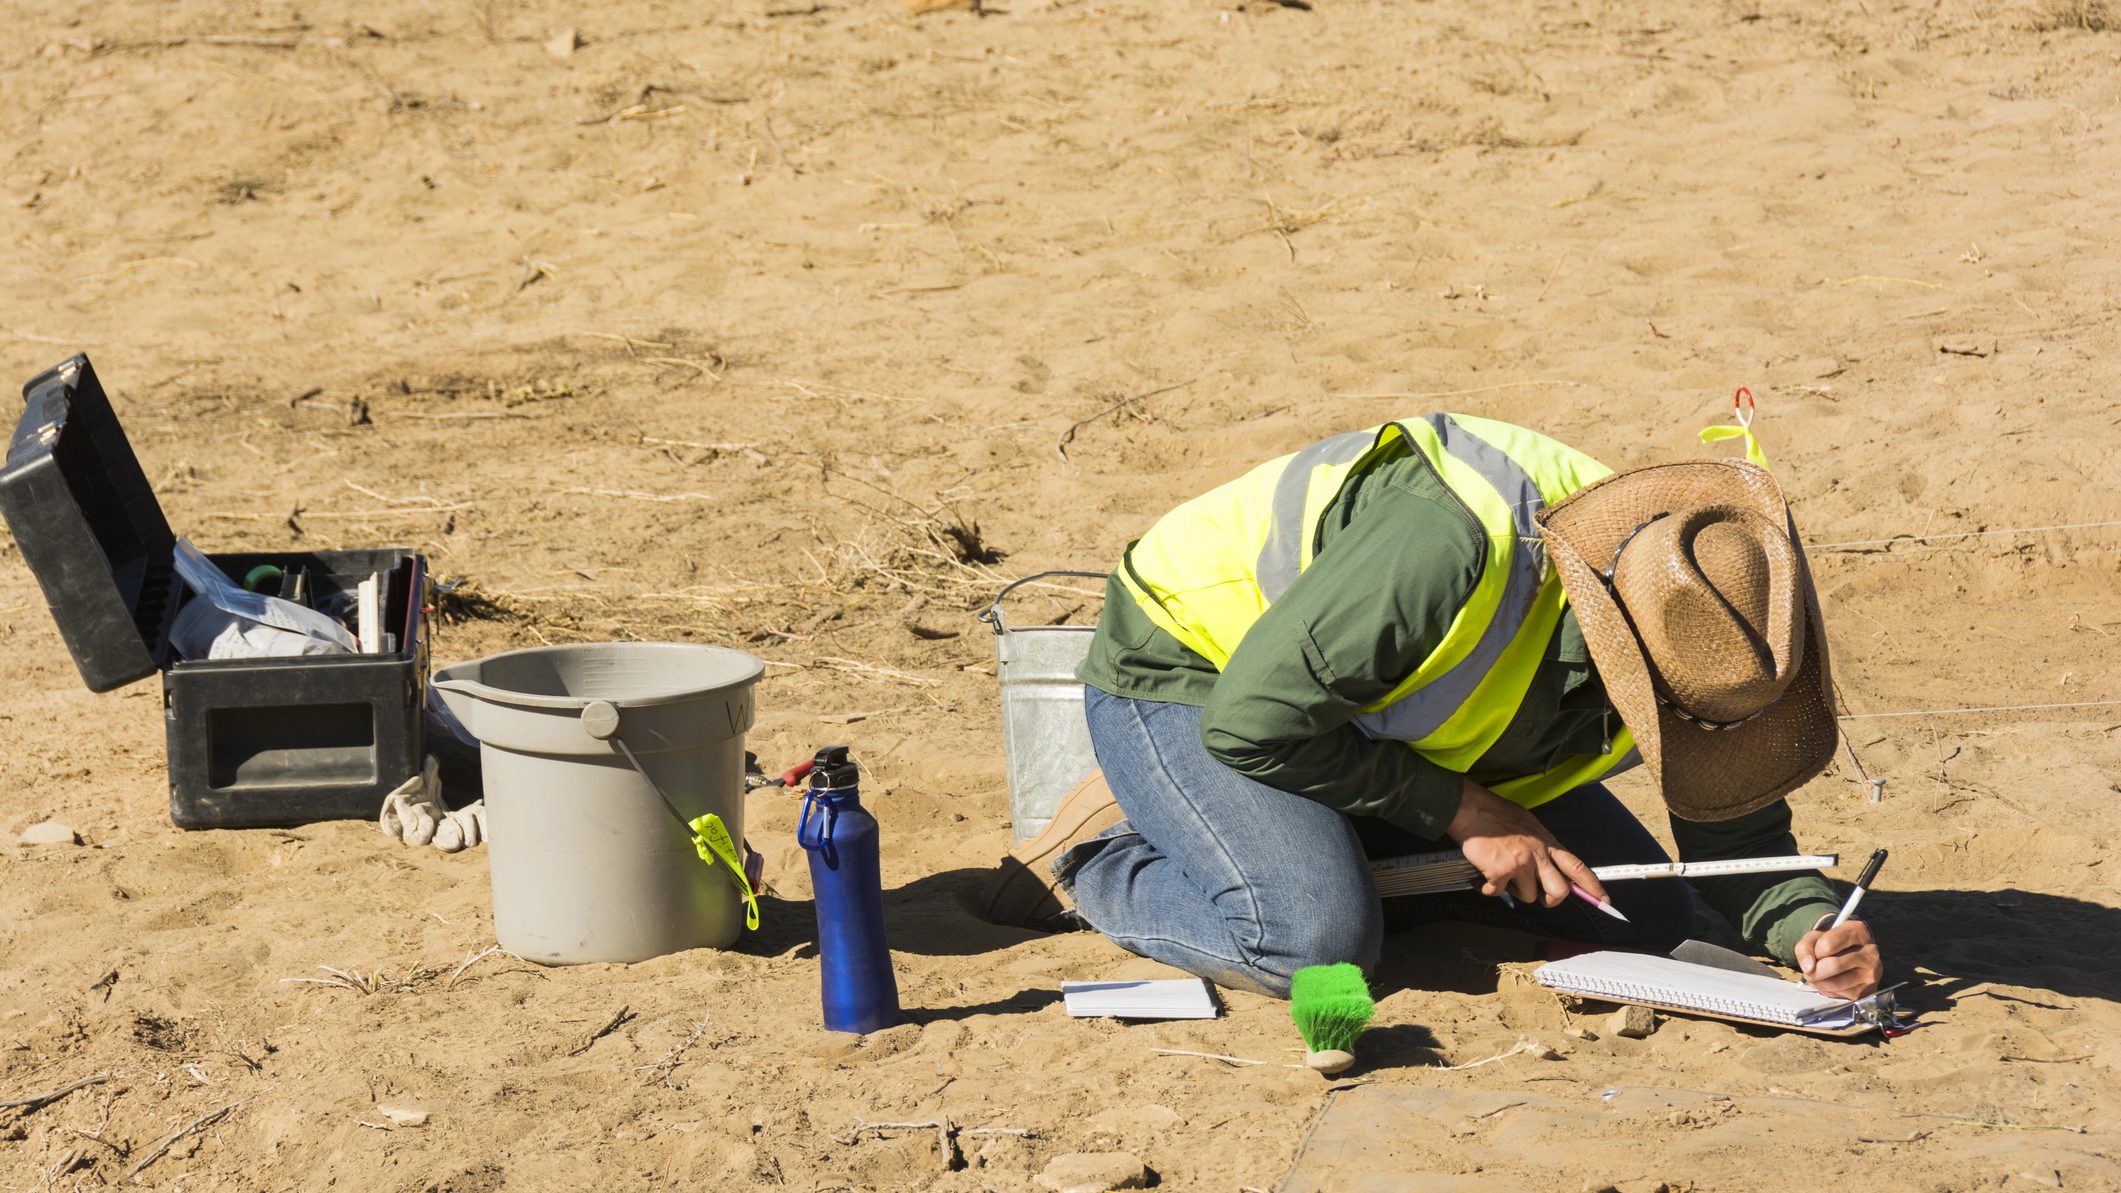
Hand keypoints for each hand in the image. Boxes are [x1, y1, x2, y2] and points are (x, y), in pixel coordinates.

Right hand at [1445, 779, 1609, 908]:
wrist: (1471, 809)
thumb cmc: (1496, 814)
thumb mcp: (1530, 825)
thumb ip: (1541, 847)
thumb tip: (1546, 868)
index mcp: (1547, 842)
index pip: (1577, 867)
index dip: (1592, 886)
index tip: (1604, 901)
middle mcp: (1537, 854)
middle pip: (1559, 891)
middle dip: (1551, 900)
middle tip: (1539, 896)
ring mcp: (1520, 864)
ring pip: (1528, 896)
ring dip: (1513, 890)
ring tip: (1501, 873)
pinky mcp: (1500, 872)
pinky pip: (1497, 893)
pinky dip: (1488, 887)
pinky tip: (1482, 874)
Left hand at [1795, 918, 1881, 999]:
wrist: (1850, 954)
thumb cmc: (1832, 943)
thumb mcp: (1816, 937)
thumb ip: (1805, 947)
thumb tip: (1808, 968)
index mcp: (1858, 932)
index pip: (1828, 944)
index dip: (1815, 951)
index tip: (1815, 953)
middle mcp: (1870, 952)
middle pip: (1833, 965)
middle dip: (1814, 970)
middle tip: (1810, 969)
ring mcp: (1872, 973)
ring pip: (1834, 983)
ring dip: (1817, 982)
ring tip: (1817, 975)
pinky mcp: (1868, 990)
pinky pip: (1839, 994)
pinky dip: (1826, 990)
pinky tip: (1829, 981)